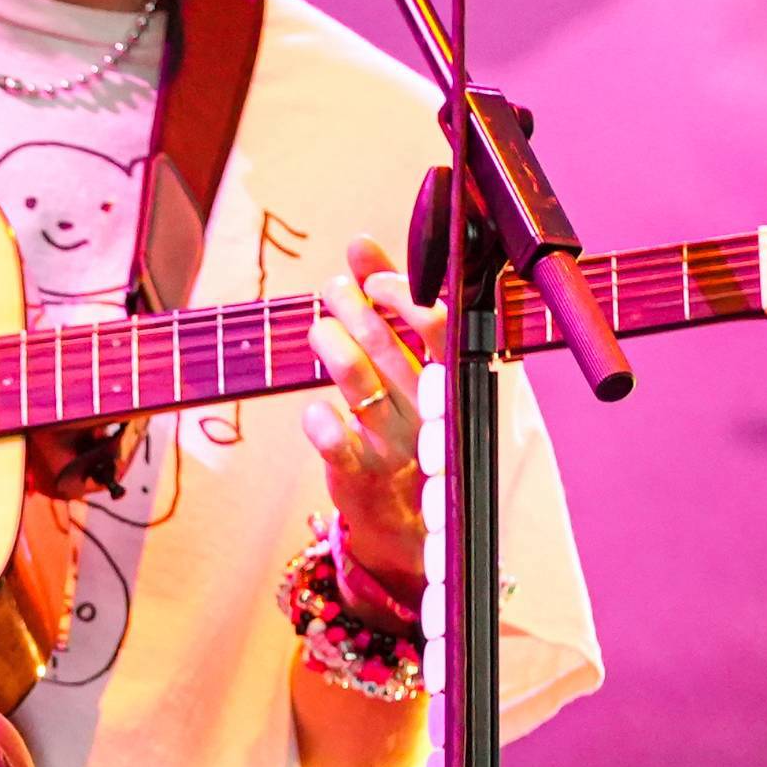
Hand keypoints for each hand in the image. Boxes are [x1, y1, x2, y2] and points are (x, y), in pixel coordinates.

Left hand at [299, 236, 434, 609]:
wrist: (411, 521)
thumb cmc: (407, 423)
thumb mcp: (407, 362)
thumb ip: (388, 303)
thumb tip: (362, 245)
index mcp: (451, 378)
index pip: (438, 325)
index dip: (401, 293)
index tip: (369, 276)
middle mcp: (429, 409)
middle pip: (392, 349)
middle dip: (357, 311)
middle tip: (333, 291)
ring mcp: (396, 444)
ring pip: (362, 386)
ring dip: (334, 348)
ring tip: (319, 330)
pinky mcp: (361, 476)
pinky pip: (337, 445)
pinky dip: (321, 423)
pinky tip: (315, 410)